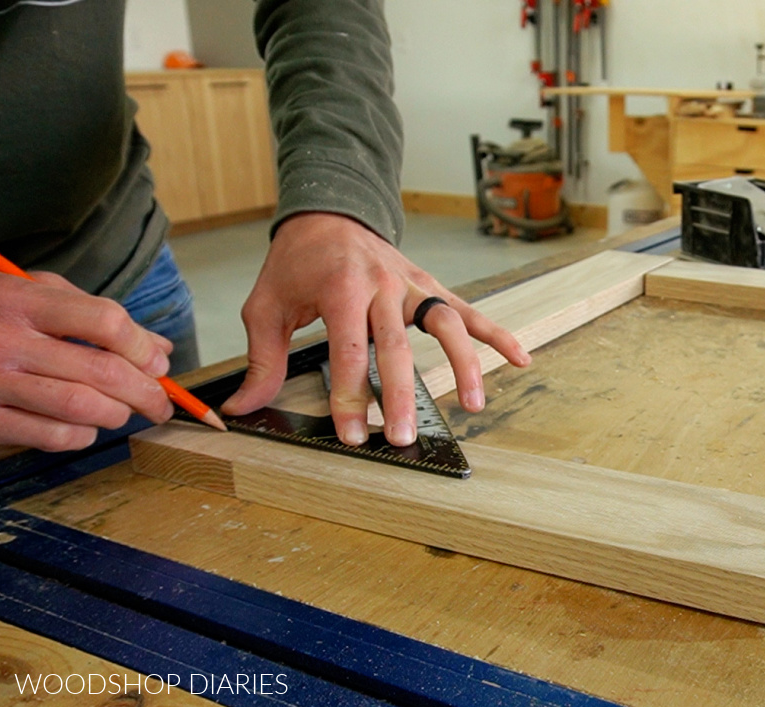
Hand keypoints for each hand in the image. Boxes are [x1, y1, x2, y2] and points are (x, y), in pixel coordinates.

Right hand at [0, 270, 174, 450]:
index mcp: (19, 300)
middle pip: (102, 372)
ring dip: (117, 414)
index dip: (142, 347)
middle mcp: (2, 340)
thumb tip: (157, 349)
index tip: (156, 363)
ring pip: (82, 408)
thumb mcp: (30, 294)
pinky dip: (82, 435)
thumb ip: (93, 314)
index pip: (104, 321)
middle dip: (146, 392)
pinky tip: (85, 426)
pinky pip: (53, 436)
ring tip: (123, 411)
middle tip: (160, 402)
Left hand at [222, 212, 530, 446]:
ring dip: (462, 364)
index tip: (353, 434)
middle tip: (402, 436)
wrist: (328, 212)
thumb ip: (262, 359)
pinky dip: (496, 334)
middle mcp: (382, 284)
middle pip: (397, 346)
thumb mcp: (265, 306)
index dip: (351, 396)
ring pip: (445, 324)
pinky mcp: (430, 287)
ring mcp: (412, 285)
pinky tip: (520, 359)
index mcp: (340, 288)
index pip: (349, 350)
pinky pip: (469, 310)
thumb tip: (244, 407)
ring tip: (472, 404)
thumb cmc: (296, 263)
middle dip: (401, 394)